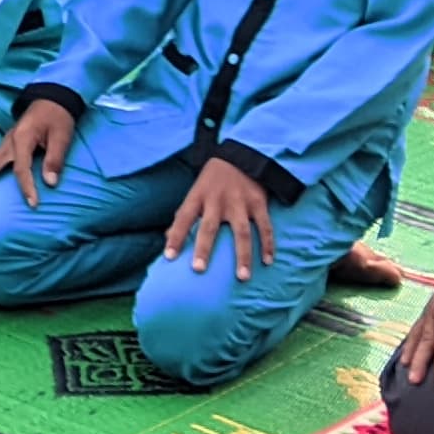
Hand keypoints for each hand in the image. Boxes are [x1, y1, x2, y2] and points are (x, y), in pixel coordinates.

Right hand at [0, 97, 77, 206]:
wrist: (53, 99)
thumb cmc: (58, 117)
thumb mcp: (61, 137)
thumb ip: (55, 160)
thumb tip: (50, 183)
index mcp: (22, 138)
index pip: (20, 168)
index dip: (26, 187)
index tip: (33, 204)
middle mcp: (9, 141)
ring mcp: (6, 142)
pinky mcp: (8, 144)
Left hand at [163, 157, 276, 279]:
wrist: (242, 156)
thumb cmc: (213, 181)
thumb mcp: (195, 192)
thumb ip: (183, 215)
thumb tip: (167, 238)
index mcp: (198, 197)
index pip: (183, 218)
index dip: (175, 237)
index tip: (169, 257)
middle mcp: (217, 200)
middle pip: (209, 227)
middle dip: (203, 248)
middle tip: (198, 269)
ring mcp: (239, 202)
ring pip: (241, 232)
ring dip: (243, 256)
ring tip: (242, 277)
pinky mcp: (258, 202)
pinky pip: (264, 227)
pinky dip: (267, 244)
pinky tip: (267, 261)